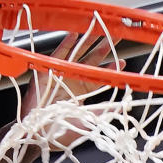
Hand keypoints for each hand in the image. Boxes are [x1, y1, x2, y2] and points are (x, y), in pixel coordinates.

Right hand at [18, 29, 121, 150]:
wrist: (38, 134)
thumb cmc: (60, 132)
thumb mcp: (89, 121)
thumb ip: (106, 111)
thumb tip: (124, 106)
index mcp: (81, 92)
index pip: (99, 76)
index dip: (111, 68)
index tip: (123, 61)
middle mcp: (72, 80)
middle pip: (91, 60)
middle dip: (105, 46)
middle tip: (117, 34)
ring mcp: (61, 74)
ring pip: (78, 53)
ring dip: (89, 40)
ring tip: (100, 27)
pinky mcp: (49, 71)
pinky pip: (58, 54)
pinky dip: (66, 44)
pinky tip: (75, 34)